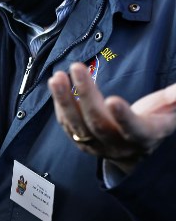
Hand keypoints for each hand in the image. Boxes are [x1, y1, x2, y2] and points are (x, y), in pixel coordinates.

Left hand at [48, 63, 175, 173]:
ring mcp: (97, 146)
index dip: (124, 117)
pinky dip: (60, 105)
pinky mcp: (81, 141)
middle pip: (99, 123)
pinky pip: (67, 125)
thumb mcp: (170, 112)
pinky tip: (56, 85)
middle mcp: (118, 145)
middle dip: (86, 95)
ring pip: (77, 125)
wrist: (136, 151)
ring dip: (64, 100)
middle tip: (77, 68)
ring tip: (57, 77)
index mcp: (144, 136)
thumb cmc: (155, 122)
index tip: (113, 99)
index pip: (134, 129)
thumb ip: (174, 99)